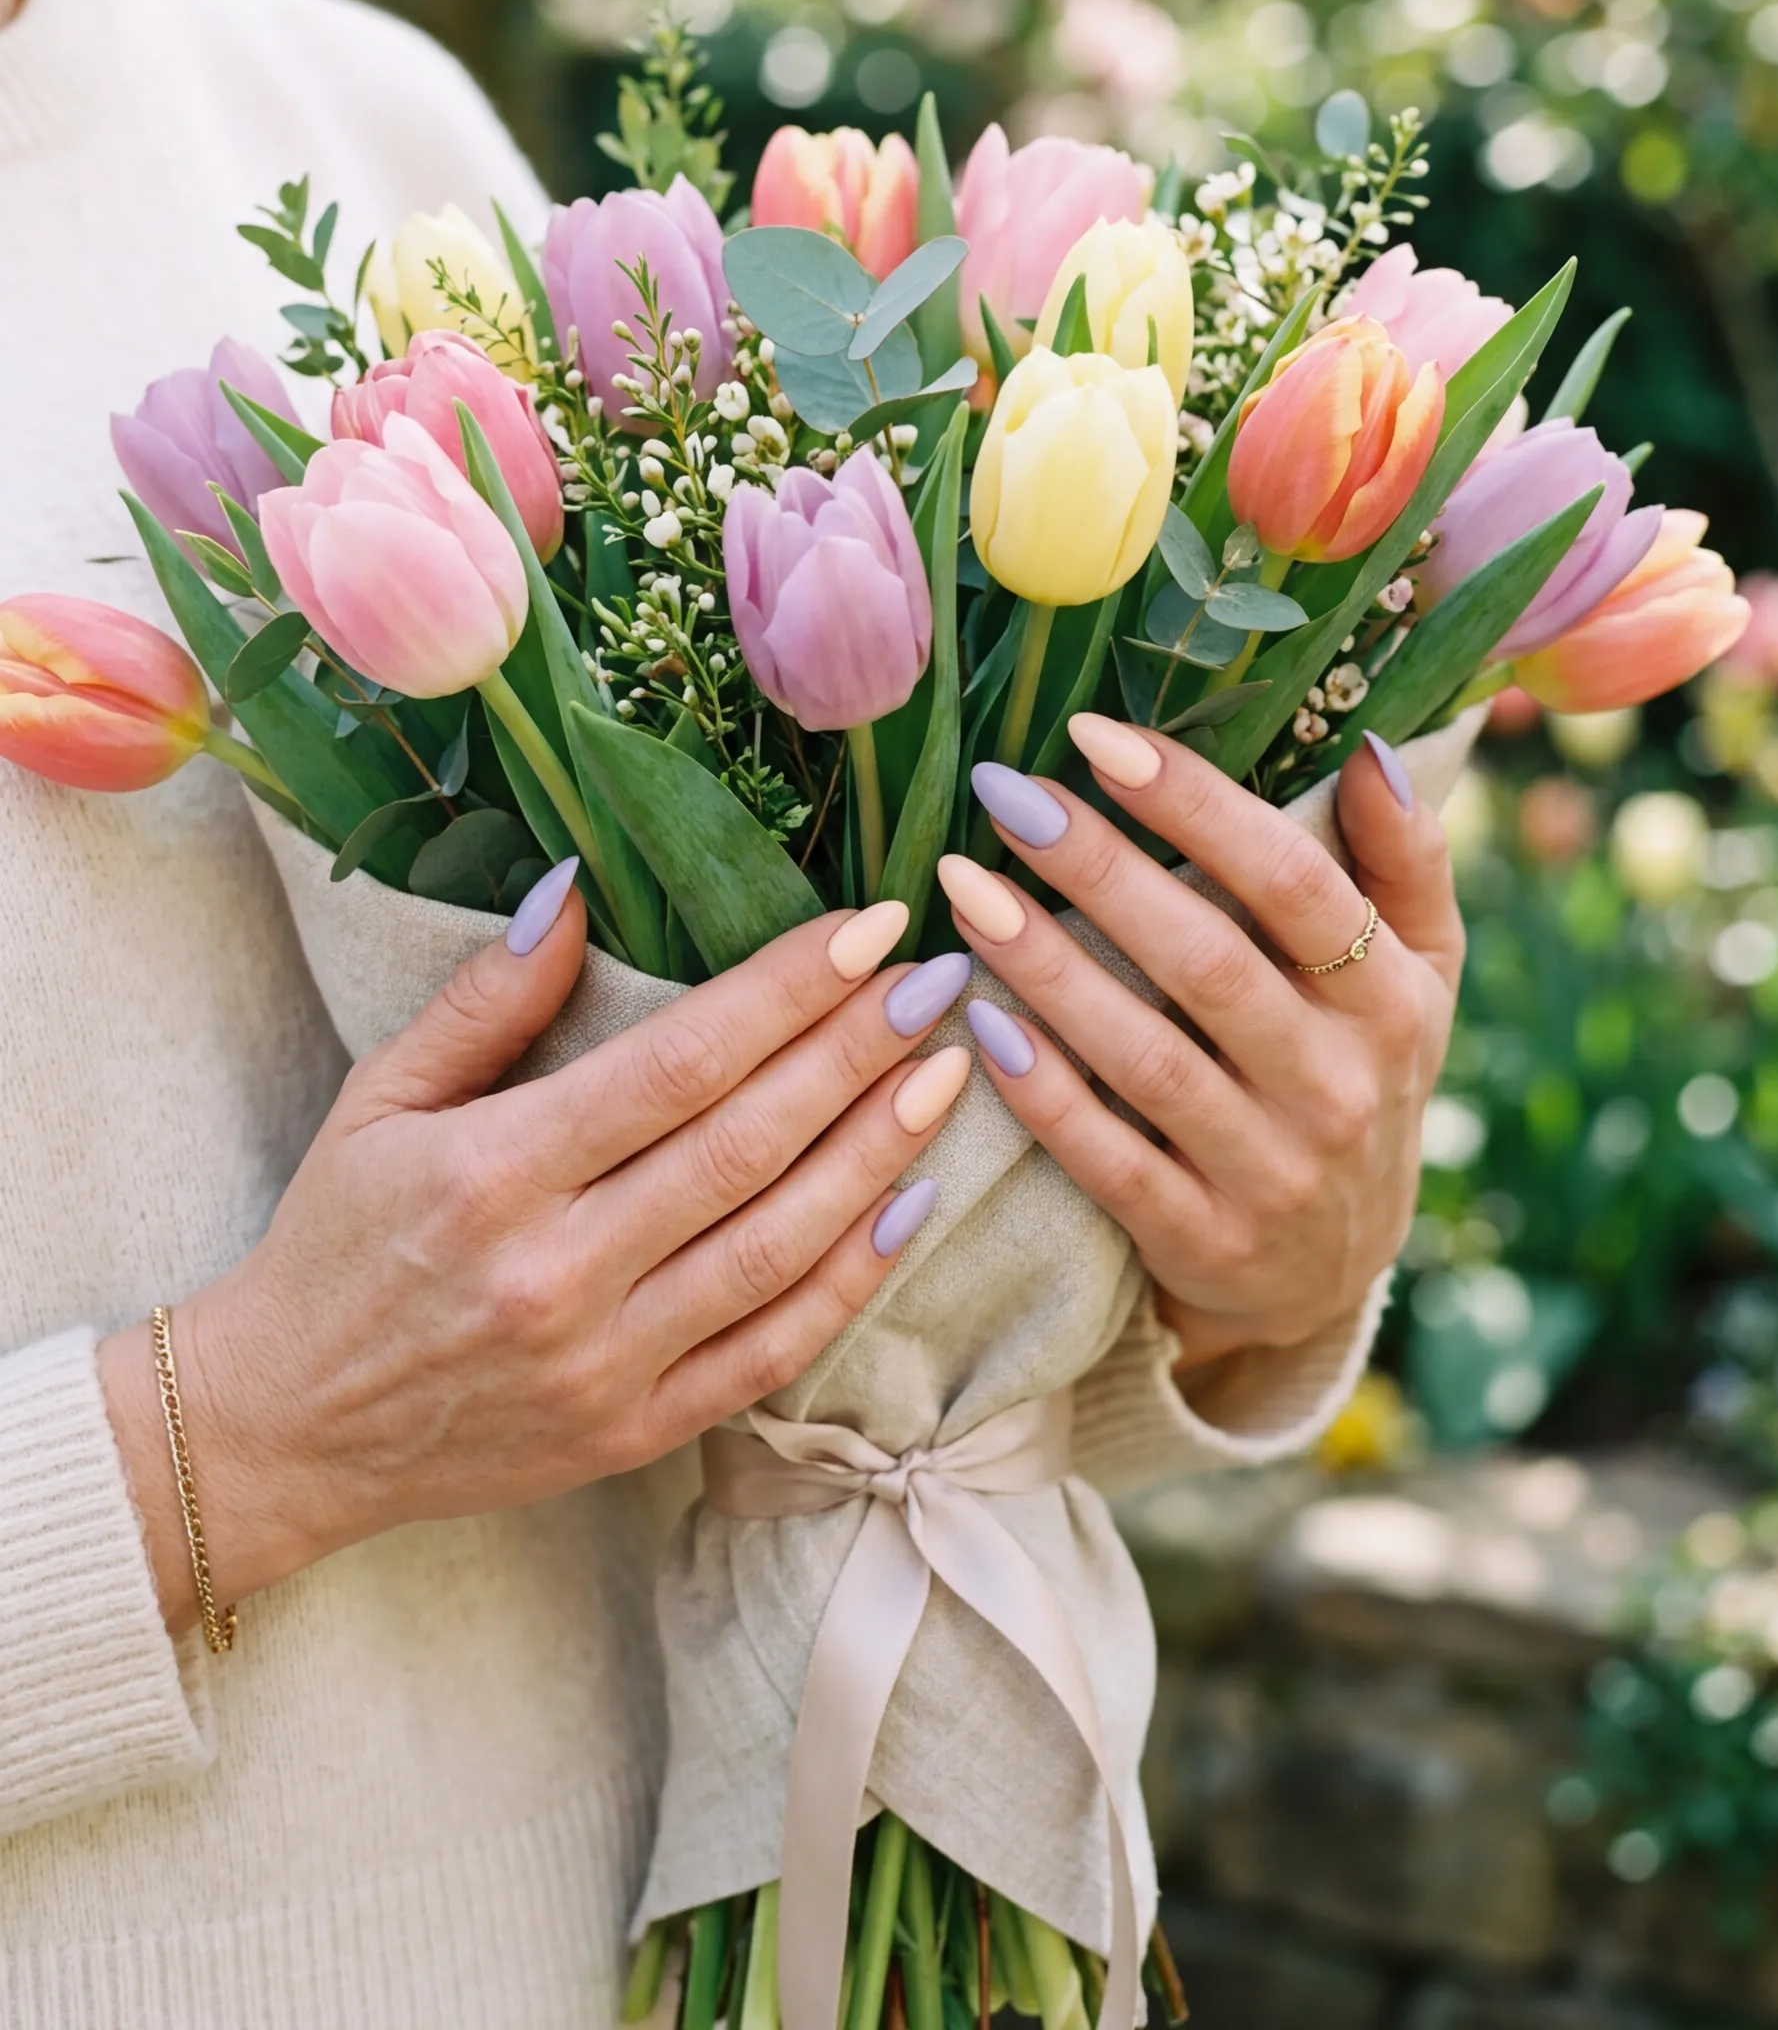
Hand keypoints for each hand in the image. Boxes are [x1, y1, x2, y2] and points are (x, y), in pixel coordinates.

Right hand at [99, 884, 972, 1633]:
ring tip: (947, 1071)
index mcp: (492, 1173)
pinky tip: (909, 1203)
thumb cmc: (335, 1244)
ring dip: (877, 1152)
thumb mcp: (379, 1101)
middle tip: (938, 978)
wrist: (285, 1430)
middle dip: (857, 1051)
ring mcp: (604, 1363)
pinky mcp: (635, 1431)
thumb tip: (579, 892)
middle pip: (747, 1144)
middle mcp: (557, 1271)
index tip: (868, 928)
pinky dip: (850, 1278)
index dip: (784, 991)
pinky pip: (771, 1352)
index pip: (677, 1064)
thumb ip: (485, 1000)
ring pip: (776, 1245)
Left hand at [936, 715, 1462, 1376]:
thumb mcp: (1419, 974)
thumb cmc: (1359, 1073)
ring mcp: (1272, 1173)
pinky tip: (979, 1026)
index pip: (1294, 883)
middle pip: (1206, 961)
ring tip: (963, 889)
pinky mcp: (1204, 1242)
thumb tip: (1374, 750)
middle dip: (1096, 868)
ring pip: (1145, 1060)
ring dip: (1046, 969)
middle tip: (1002, 792)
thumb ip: (1404, 861)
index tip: (1095, 736)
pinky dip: (1044, 1095)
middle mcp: (1339, 1085)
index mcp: (1389, 998)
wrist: (1334, 1272)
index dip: (1196, 806)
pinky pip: (1110, 1163)